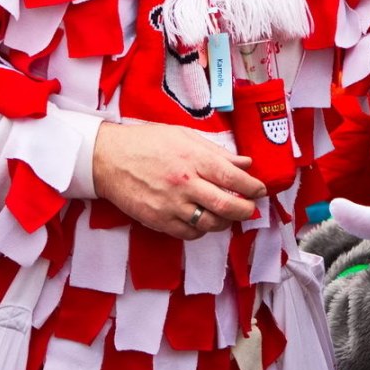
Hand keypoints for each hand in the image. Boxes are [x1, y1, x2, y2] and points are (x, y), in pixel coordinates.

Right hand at [91, 123, 266, 239]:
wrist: (108, 158)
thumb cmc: (146, 142)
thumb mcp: (184, 136)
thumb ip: (217, 151)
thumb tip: (244, 163)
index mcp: (194, 159)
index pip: (233, 179)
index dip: (253, 188)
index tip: (260, 190)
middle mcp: (185, 184)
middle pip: (227, 206)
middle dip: (245, 210)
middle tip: (250, 208)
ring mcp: (171, 205)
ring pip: (210, 224)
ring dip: (225, 222)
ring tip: (227, 215)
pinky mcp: (158, 221)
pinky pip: (189, 234)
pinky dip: (202, 230)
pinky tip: (203, 220)